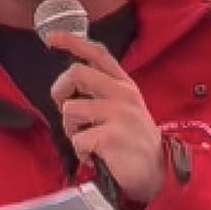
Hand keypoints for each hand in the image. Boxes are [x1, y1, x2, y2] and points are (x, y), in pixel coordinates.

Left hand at [47, 32, 164, 203]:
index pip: (98, 54)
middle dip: (60, 90)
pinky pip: (77, 139)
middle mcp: (123, 94)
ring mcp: (118, 114)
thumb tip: (69, 86)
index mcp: (125, 85)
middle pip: (76, 73)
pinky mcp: (111, 137)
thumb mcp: (126, 109)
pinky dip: (81, 152)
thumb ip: (103, 92)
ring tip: (88, 140)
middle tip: (65, 107)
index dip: (73, 42)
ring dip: (71, 129)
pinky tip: (96, 156)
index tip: (52, 38)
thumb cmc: (135, 141)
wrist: (158, 172)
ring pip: (70, 110)